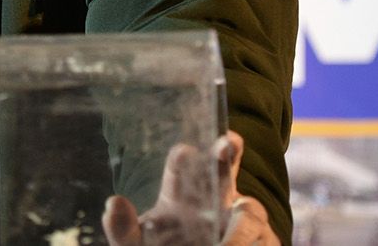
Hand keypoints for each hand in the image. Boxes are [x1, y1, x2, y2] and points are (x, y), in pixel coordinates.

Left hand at [101, 132, 275, 245]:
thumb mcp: (136, 244)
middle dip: (229, 153)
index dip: (183, 161)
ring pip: (250, 213)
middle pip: (224, 170)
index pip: (182, 171)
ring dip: (239, 229)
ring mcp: (242, 221)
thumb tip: (113, 203)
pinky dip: (248, 244)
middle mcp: (215, 200)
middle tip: (229, 141)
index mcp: (182, 196)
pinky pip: (264, 238)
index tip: (183, 151)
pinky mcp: (264, 240)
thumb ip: (122, 228)